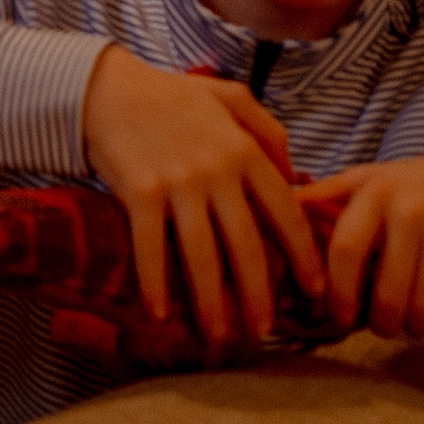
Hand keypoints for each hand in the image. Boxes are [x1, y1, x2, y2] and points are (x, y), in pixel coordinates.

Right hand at [81, 46, 325, 348]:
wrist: (108, 88)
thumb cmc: (172, 95)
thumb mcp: (231, 97)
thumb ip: (269, 130)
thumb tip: (295, 174)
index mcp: (244, 150)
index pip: (284, 211)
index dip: (302, 255)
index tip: (314, 290)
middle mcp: (217, 170)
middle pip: (246, 245)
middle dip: (258, 294)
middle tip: (264, 330)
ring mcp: (178, 183)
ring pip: (202, 256)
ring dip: (211, 302)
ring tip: (220, 335)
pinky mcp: (140, 193)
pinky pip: (151, 248)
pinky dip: (155, 284)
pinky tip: (160, 313)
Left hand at [306, 132, 423, 338]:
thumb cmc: (422, 183)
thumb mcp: (374, 177)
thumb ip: (330, 195)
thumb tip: (283, 208)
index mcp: (373, 191)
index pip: (343, 251)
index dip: (336, 293)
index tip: (338, 315)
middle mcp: (407, 209)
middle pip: (385, 294)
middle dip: (381, 323)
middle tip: (382, 325)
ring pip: (419, 308)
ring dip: (414, 327)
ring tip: (412, 319)